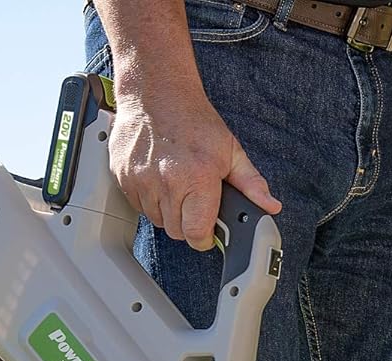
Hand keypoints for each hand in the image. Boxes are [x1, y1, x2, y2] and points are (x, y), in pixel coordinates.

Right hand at [108, 80, 280, 250]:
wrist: (156, 90)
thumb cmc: (193, 120)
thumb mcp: (231, 151)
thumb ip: (251, 184)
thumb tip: (269, 205)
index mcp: (197, 178)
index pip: (196, 234)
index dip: (204, 238)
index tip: (207, 233)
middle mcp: (167, 181)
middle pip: (176, 231)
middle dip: (187, 223)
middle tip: (193, 202)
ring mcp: (141, 179)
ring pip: (156, 219)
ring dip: (168, 212)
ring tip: (176, 187)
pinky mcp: (122, 175)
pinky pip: (137, 205)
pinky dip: (149, 200)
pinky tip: (158, 180)